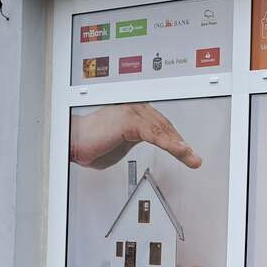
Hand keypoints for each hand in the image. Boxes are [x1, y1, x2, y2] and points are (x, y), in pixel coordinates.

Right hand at [69, 103, 201, 169]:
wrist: (72, 142)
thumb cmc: (92, 143)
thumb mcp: (123, 144)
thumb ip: (139, 141)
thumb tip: (157, 145)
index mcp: (134, 111)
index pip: (161, 125)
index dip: (175, 139)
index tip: (188, 153)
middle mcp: (135, 107)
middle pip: (165, 126)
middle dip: (181, 144)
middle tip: (194, 159)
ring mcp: (132, 110)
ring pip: (162, 130)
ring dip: (179, 147)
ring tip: (191, 159)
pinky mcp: (128, 119)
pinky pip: (154, 133)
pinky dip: (169, 144)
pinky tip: (180, 151)